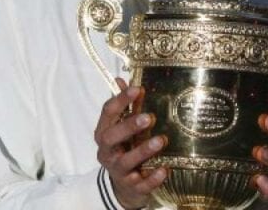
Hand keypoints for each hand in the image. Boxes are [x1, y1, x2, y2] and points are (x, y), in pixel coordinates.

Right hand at [94, 78, 167, 208]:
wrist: (123, 187)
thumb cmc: (123, 150)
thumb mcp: (120, 129)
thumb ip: (122, 107)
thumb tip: (121, 80)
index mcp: (103, 133)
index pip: (107, 113)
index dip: (121, 100)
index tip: (137, 89)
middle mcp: (107, 151)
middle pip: (112, 137)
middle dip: (128, 127)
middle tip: (148, 118)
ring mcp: (117, 170)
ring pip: (126, 161)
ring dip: (143, 150)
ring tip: (161, 140)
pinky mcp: (131, 186)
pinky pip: (141, 183)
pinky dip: (152, 178)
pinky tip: (164, 169)